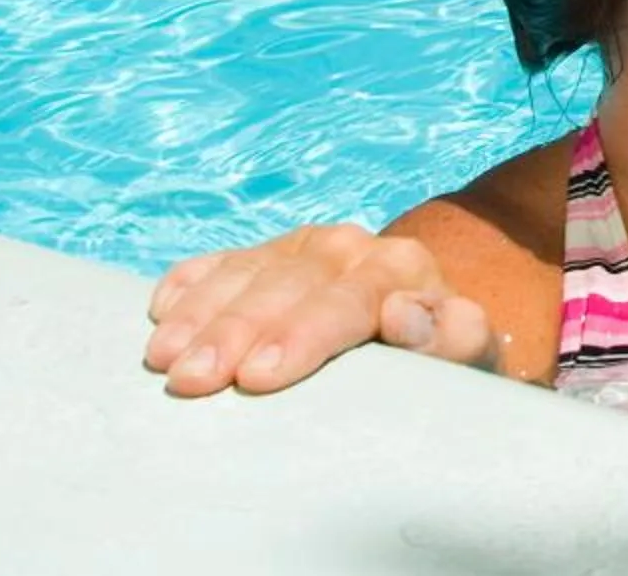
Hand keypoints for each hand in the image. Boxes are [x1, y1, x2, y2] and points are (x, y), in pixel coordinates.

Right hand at [142, 223, 495, 396]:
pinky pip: (220, 262)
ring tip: (163, 359)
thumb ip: (452, 336)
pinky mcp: (265, 256)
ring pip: (245, 273)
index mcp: (400, 269)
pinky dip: (189, 283)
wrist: (428, 325)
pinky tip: (160, 309)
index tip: (261, 375)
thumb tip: (403, 314)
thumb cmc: (442, 357)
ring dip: (201, 315)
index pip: (347, 301)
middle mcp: (349, 248)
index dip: (302, 336)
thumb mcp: (467, 355)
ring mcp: (301, 248)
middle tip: (194, 380)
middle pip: (286, 288)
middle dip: (235, 333)